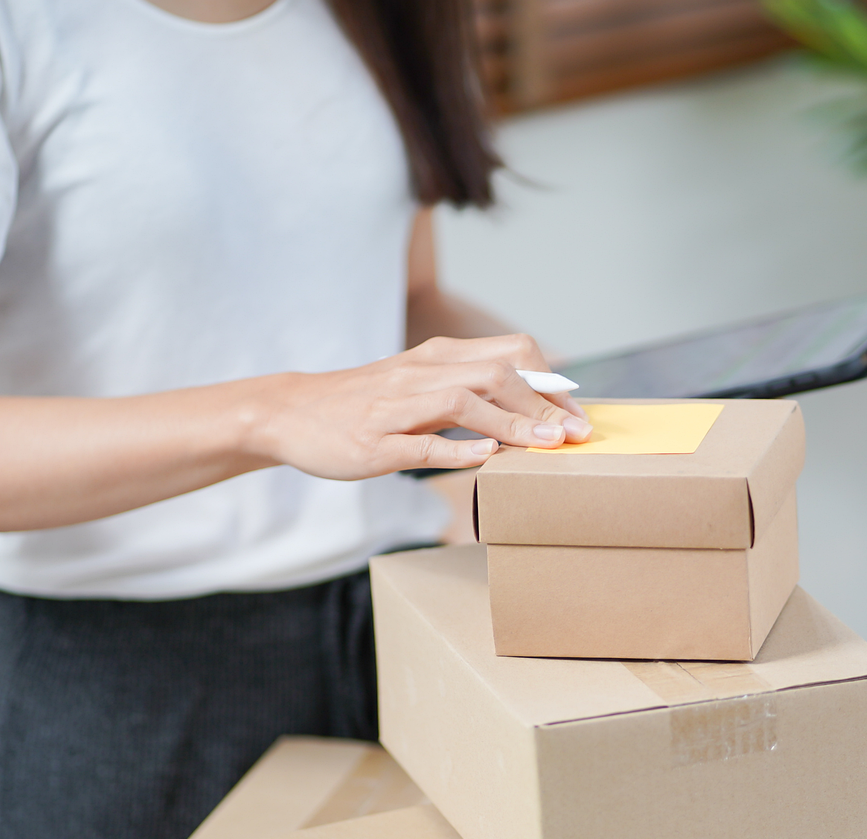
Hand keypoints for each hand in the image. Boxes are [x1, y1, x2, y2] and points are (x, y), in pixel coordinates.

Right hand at [252, 335, 590, 477]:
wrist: (291, 412)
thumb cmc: (367, 402)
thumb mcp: (420, 382)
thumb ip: (468, 387)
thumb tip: (527, 403)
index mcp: (437, 357)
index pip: (508, 354)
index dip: (549, 381)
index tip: (575, 413)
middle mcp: (421, 374)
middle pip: (495, 374)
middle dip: (541, 403)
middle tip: (574, 434)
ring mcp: (398, 408)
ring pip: (464, 403)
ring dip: (511, 423)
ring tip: (546, 444)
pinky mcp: (377, 444)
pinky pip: (424, 445)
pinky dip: (460, 450)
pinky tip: (489, 457)